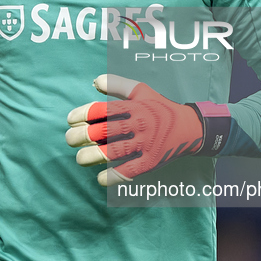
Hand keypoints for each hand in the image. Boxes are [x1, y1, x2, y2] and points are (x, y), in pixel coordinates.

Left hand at [66, 74, 202, 185]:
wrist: (190, 128)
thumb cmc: (160, 108)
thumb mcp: (142, 91)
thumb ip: (118, 84)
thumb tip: (95, 81)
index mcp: (135, 106)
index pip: (103, 109)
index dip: (83, 114)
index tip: (70, 120)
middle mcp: (140, 123)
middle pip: (105, 130)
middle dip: (83, 136)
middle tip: (70, 139)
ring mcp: (146, 143)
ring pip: (114, 151)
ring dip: (93, 157)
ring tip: (80, 159)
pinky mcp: (152, 161)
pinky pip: (130, 171)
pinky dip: (113, 176)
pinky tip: (100, 178)